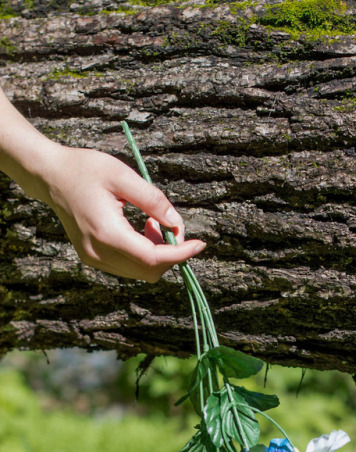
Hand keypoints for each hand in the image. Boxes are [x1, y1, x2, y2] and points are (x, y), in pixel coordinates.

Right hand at [42, 146, 205, 281]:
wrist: (50, 176)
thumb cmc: (85, 169)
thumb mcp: (123, 175)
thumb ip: (154, 201)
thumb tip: (178, 225)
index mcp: (107, 233)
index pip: (153, 258)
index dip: (181, 254)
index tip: (200, 244)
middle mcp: (99, 253)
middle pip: (149, 271)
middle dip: (170, 254)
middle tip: (170, 225)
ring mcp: (94, 259)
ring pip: (140, 273)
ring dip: (157, 254)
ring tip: (152, 223)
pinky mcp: (92, 258)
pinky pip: (128, 267)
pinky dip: (143, 255)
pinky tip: (141, 230)